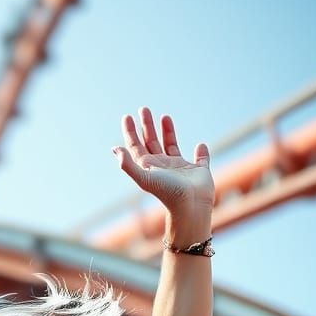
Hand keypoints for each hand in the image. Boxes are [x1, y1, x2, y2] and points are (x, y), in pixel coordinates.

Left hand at [113, 108, 213, 224]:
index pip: (136, 147)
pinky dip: (201, 152)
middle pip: (151, 142)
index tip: (127, 117)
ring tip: (164, 115)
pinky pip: (200, 158)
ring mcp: (180, 168)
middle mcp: (162, 166)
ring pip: (171, 145)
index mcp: (149, 167)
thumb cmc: (166, 192)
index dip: (130, 133)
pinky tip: (199, 146)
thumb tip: (115, 149)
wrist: (190, 206)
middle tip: (143, 109)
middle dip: (146, 126)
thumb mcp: (144, 178)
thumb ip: (128, 165)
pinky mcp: (198, 170)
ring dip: (167, 131)